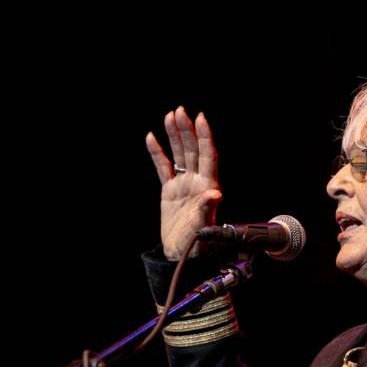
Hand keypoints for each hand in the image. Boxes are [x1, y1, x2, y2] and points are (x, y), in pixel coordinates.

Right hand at [145, 106, 221, 259]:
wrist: (181, 255)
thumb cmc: (196, 244)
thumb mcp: (202, 227)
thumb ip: (206, 209)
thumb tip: (214, 194)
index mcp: (207, 187)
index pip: (207, 155)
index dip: (204, 136)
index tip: (200, 118)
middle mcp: (197, 182)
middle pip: (192, 150)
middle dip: (186, 130)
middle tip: (179, 111)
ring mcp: (183, 185)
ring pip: (179, 155)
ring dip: (174, 136)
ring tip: (169, 116)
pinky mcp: (169, 191)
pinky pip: (163, 167)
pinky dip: (157, 153)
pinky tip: (152, 137)